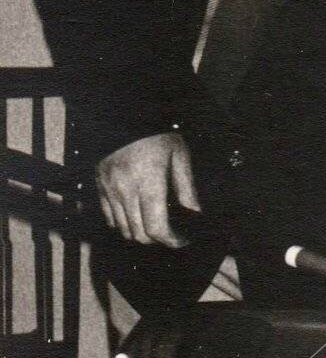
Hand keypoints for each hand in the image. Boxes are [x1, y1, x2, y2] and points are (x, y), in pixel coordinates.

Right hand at [95, 131, 198, 246]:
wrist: (124, 116)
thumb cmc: (157, 135)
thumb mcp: (179, 156)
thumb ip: (186, 188)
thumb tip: (195, 212)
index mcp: (148, 184)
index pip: (156, 227)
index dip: (171, 240)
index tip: (182, 240)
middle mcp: (125, 191)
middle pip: (139, 234)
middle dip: (157, 240)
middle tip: (172, 235)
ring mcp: (109, 190)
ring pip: (122, 229)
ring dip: (140, 235)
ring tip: (156, 228)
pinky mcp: (99, 187)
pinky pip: (109, 217)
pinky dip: (123, 225)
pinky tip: (137, 219)